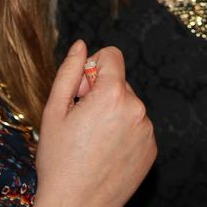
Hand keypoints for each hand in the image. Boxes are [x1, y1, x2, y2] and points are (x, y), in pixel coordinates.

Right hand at [34, 40, 155, 206]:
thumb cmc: (59, 161)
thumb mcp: (54, 111)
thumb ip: (69, 72)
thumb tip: (81, 45)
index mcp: (112, 94)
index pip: (112, 55)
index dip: (91, 69)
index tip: (80, 92)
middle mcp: (137, 108)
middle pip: (119, 81)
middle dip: (100, 93)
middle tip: (80, 121)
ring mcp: (147, 130)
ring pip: (127, 105)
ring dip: (112, 113)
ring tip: (92, 140)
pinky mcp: (152, 149)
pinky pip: (137, 126)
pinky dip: (123, 132)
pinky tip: (105, 152)